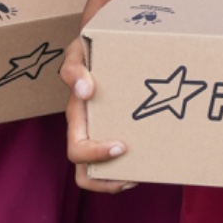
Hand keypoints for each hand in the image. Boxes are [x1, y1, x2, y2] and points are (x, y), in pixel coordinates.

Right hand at [61, 39, 135, 193]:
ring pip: (99, 175)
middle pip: (85, 174)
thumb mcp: (77, 51)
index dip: (96, 156)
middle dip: (108, 181)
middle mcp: (86, 130)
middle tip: (133, 175)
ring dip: (118, 181)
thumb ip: (73, 68)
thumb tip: (84, 91)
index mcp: (77, 116)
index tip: (121, 146)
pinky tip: (149, 158)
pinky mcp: (117, 130)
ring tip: (140, 176)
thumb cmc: (90, 48)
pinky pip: (120, 160)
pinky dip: (131, 167)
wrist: (105, 41)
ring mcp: (100, 133)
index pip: (77, 149)